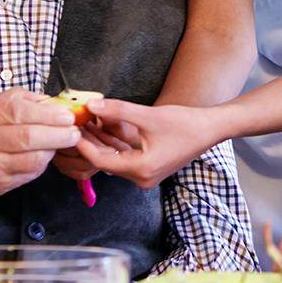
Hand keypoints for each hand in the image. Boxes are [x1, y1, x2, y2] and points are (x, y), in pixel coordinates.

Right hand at [0, 89, 80, 223]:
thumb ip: (9, 102)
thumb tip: (45, 100)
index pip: (17, 110)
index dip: (47, 113)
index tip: (65, 114)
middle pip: (29, 136)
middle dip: (58, 133)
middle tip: (73, 130)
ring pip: (33, 158)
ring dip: (54, 149)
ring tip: (63, 141)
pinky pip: (28, 173)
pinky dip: (41, 164)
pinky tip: (44, 156)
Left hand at [76, 98, 224, 189]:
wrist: (211, 128)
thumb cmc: (186, 124)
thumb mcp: (149, 116)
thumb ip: (119, 111)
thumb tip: (92, 105)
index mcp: (142, 170)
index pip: (101, 161)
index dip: (84, 144)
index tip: (71, 129)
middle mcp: (142, 177)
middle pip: (106, 160)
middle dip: (90, 140)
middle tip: (74, 123)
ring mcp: (146, 172)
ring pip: (114, 156)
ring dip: (101, 139)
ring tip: (86, 119)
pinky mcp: (149, 165)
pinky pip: (125, 154)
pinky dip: (114, 140)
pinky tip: (103, 123)